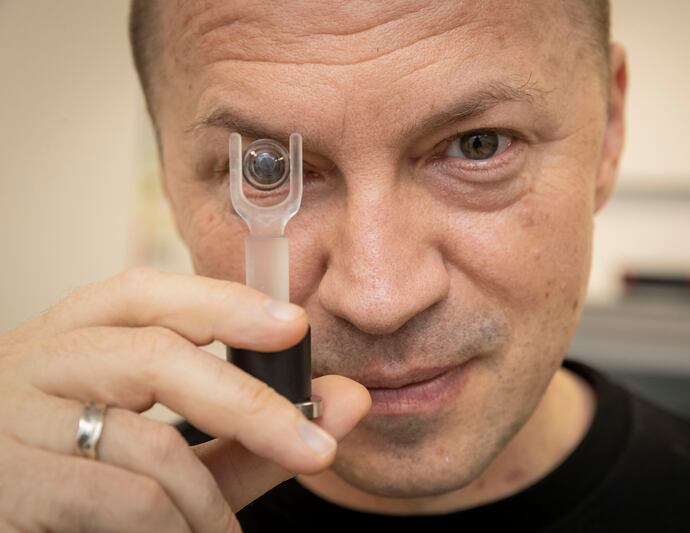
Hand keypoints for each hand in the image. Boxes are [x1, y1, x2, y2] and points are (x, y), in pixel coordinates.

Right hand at [0, 267, 370, 531]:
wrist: (3, 516)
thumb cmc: (78, 483)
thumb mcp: (161, 451)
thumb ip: (249, 429)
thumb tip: (348, 399)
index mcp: (72, 336)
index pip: (143, 292)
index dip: (222, 302)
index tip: (294, 325)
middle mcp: (37, 360)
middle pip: (157, 356)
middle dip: (252, 405)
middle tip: (318, 450)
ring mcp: (12, 417)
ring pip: (149, 442)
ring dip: (207, 500)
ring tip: (222, 531)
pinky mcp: (7, 481)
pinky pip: (124, 498)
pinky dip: (175, 526)